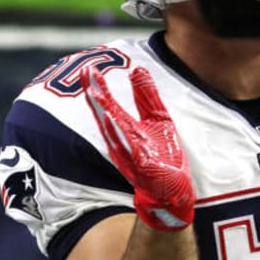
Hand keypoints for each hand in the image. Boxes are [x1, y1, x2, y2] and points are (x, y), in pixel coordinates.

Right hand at [81, 66, 194, 230]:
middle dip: (95, 95)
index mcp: (124, 129)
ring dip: (103, 112)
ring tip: (95, 93)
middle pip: (105, 115)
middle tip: (86, 73)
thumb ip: (146, 95)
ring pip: (113, 131)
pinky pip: (130, 148)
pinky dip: (120, 135)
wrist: (173, 191)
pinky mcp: (142, 166)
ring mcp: (130, 154)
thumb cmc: (162, 156)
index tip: (87, 68)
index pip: (107, 105)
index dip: (98, 87)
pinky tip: (113, 120)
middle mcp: (122, 141)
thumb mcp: (158, 118)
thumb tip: (137, 68)